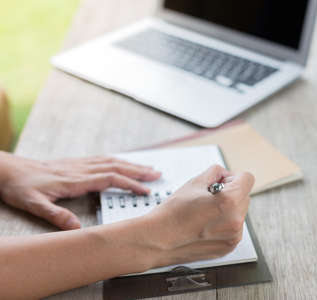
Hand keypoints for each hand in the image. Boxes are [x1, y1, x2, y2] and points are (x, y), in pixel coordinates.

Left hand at [0, 152, 160, 229]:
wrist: (8, 169)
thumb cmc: (20, 186)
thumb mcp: (34, 204)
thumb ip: (55, 215)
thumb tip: (77, 228)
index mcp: (75, 179)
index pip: (110, 179)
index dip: (130, 184)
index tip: (146, 190)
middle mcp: (80, 169)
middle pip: (116, 167)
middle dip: (139, 171)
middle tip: (157, 174)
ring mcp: (78, 164)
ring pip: (111, 161)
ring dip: (131, 164)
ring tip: (148, 167)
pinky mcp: (74, 163)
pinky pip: (102, 159)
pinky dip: (118, 161)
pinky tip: (122, 163)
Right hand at [139, 165, 254, 267]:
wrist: (157, 240)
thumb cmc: (172, 213)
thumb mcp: (194, 182)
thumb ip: (216, 172)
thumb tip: (224, 175)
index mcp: (229, 201)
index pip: (247, 179)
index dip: (232, 177)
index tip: (221, 182)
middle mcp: (235, 221)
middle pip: (244, 195)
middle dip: (230, 192)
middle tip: (208, 197)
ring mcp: (233, 236)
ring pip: (240, 212)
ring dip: (228, 209)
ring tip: (205, 212)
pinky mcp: (228, 247)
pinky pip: (234, 227)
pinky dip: (224, 223)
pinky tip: (205, 224)